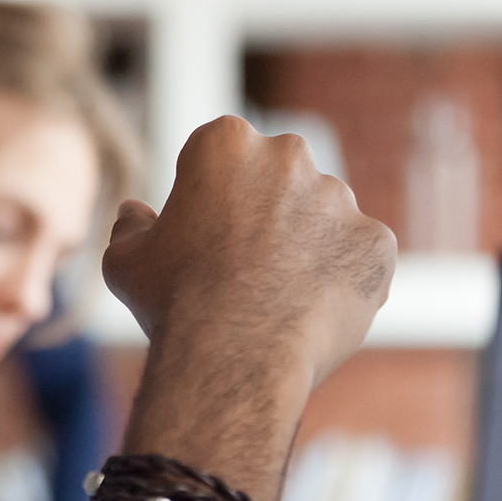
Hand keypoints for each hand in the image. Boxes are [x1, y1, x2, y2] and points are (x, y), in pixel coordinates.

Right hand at [103, 115, 394, 391]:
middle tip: (245, 263)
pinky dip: (343, 277)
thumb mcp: (125, 260)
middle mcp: (288, 155)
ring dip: (307, 242)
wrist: (235, 357)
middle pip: (280, 176)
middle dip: (267, 208)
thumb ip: (130, 225)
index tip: (206, 231)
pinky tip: (312, 310)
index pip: (223, 154)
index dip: (211, 193)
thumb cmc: (172, 303)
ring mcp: (339, 198)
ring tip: (279, 296)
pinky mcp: (377, 242)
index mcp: (225, 142)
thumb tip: (134, 212)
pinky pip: (361, 255)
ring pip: (323, 215)